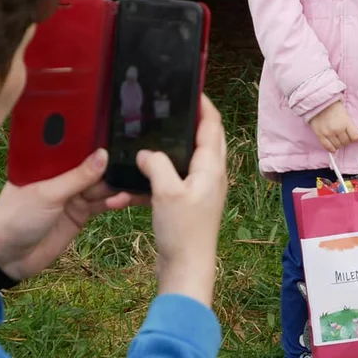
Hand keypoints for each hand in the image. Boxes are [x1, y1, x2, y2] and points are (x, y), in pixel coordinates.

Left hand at [0, 149, 143, 283]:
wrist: (6, 259)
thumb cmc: (16, 217)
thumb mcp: (48, 194)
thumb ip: (78, 177)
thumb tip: (105, 154)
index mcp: (49, 161)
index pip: (77, 144)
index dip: (97, 137)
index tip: (122, 128)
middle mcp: (64, 174)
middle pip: (94, 164)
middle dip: (114, 162)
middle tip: (140, 157)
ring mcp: (74, 194)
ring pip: (102, 184)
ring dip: (118, 183)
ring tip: (139, 178)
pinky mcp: (81, 213)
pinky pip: (102, 204)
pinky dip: (115, 201)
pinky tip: (127, 197)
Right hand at [136, 94, 226, 307]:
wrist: (186, 269)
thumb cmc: (182, 230)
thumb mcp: (166, 192)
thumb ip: (157, 164)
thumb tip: (145, 152)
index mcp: (211, 167)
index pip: (212, 125)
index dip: (204, 104)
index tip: (192, 89)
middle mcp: (212, 175)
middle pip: (208, 138)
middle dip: (195, 120)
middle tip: (175, 106)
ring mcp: (203, 189)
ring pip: (193, 157)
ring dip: (180, 144)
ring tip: (161, 131)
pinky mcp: (191, 203)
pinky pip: (180, 177)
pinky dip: (167, 170)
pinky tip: (146, 172)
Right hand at [309, 101, 357, 152]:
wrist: (318, 103)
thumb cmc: (334, 108)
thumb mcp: (346, 114)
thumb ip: (349, 126)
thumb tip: (353, 137)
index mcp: (346, 122)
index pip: (355, 137)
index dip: (354, 137)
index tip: (351, 135)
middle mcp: (338, 129)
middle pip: (346, 142)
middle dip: (346, 140)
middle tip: (343, 136)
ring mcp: (328, 133)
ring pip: (337, 146)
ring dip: (338, 144)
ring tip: (336, 138)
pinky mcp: (320, 135)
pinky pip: (327, 147)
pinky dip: (331, 148)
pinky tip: (332, 145)